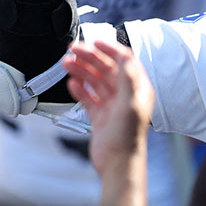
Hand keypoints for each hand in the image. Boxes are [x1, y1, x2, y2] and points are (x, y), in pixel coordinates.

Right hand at [62, 41, 153, 175]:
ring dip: (82, 71)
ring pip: (96, 82)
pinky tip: (72, 84)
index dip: (111, 50)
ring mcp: (113, 106)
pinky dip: (80, 89)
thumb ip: (128, 79)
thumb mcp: (130, 103)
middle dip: (91, 58)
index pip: (126, 62)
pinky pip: (89, 98)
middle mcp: (127, 95)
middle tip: (73, 50)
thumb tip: (126, 58)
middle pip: (108, 69)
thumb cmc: (127, 136)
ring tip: (66, 64)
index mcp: (138, 89)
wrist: (118, 163)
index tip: (95, 42)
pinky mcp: (101, 116)